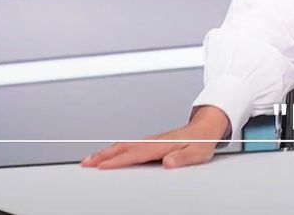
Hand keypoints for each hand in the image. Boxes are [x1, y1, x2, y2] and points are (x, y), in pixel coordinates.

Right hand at [80, 106, 229, 169]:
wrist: (207, 127)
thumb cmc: (202, 141)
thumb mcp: (197, 153)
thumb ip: (182, 159)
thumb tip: (168, 163)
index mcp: (162, 145)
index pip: (135, 154)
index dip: (118, 161)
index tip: (102, 166)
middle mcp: (153, 141)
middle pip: (123, 148)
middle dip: (103, 155)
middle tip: (86, 162)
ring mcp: (151, 141)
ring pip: (124, 146)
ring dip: (105, 152)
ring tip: (90, 159)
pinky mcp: (151, 142)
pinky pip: (128, 146)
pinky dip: (114, 150)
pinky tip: (108, 154)